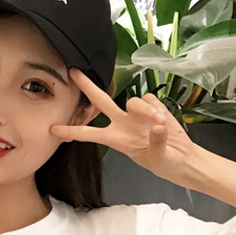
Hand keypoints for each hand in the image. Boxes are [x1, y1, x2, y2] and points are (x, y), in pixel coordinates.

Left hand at [50, 68, 201, 183]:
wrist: (182, 157)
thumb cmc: (166, 163)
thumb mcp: (160, 158)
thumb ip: (157, 141)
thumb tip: (156, 126)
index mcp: (116, 139)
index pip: (89, 134)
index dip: (71, 131)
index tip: (52, 129)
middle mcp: (122, 123)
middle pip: (100, 101)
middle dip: (87, 86)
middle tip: (73, 72)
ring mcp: (136, 114)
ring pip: (133, 101)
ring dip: (146, 111)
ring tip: (160, 123)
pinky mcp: (152, 106)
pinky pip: (149, 99)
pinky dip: (157, 108)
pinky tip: (164, 118)